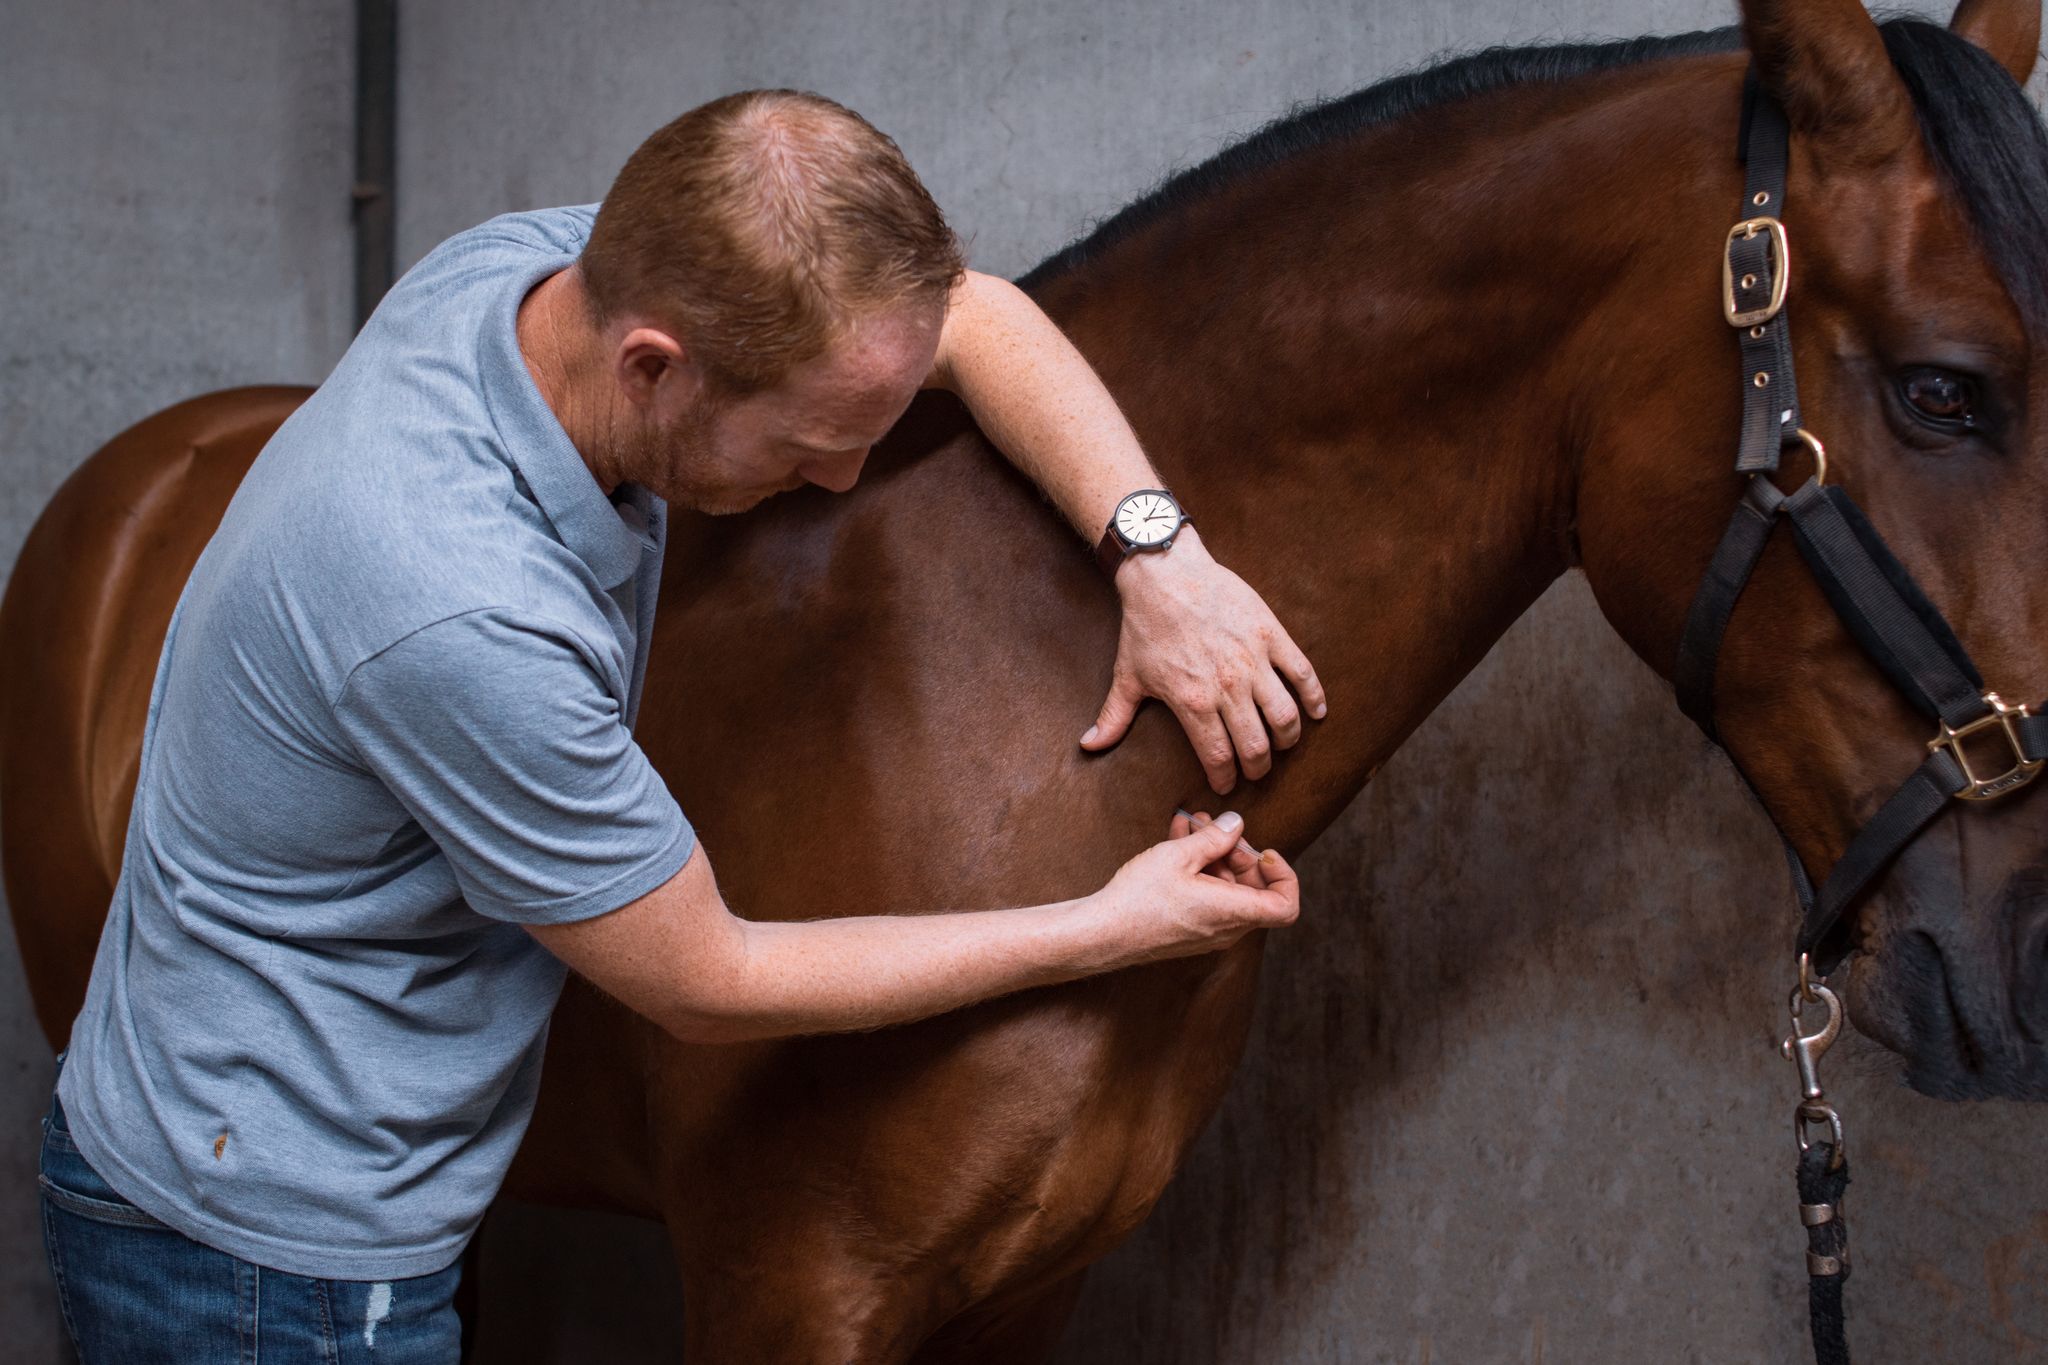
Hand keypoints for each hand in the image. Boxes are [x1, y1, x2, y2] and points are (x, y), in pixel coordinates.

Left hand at [1080, 527, 1326, 793]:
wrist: (1166, 572)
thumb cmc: (1145, 626)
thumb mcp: (1127, 674)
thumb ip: (1114, 716)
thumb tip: (1089, 746)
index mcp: (1192, 702)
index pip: (1219, 757)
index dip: (1225, 778)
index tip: (1227, 784)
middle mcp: (1227, 686)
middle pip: (1257, 746)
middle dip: (1259, 767)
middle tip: (1256, 770)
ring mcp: (1253, 660)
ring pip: (1284, 716)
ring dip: (1287, 739)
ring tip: (1282, 744)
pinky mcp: (1271, 634)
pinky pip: (1302, 673)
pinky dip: (1315, 697)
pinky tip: (1316, 713)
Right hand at [1087, 811, 1299, 968]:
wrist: (1103, 933)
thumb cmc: (1139, 898)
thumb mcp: (1178, 856)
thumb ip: (1214, 838)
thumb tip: (1236, 823)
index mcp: (1233, 912)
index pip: (1285, 905)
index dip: (1283, 876)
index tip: (1263, 852)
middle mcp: (1227, 928)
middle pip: (1256, 890)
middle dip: (1240, 853)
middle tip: (1217, 829)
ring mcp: (1208, 930)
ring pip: (1229, 889)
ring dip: (1215, 855)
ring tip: (1192, 824)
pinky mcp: (1190, 928)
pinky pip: (1209, 896)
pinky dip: (1200, 869)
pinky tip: (1178, 838)